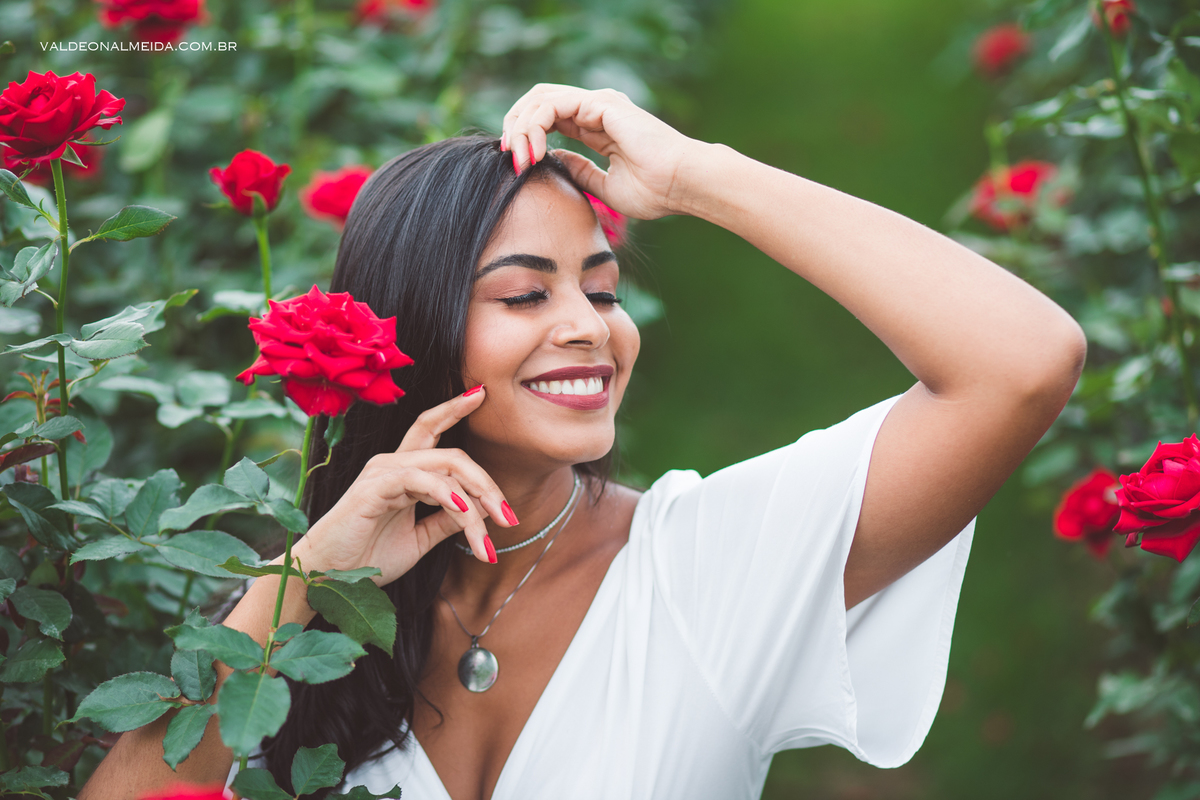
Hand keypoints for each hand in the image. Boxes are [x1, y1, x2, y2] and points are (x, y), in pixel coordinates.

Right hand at [293, 386, 511, 583]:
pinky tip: (462, 512)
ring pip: (444, 469)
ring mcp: (383, 472)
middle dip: (487, 484)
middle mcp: (393, 464)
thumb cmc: (368, 557)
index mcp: (403, 471)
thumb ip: (445, 521)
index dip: (455, 409)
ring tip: (488, 536)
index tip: (482, 393)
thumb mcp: (419, 538)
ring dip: (474, 504)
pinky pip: (420, 481)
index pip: (432, 430)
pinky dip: (446, 494)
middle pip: (453, 455)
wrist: (328, 578)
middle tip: (509, 517)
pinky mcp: (373, 488)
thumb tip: (477, 511)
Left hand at [501, 83, 703, 219]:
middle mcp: (595, 108)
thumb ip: (580, 170)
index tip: (517, 165)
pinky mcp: (600, 104)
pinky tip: (534, 152)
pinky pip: (552, 104)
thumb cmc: (656, 191)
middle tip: (510, 158)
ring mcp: (598, 102)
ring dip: (521, 127)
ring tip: (519, 158)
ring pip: (540, 98)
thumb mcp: (605, 186)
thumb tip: (554, 160)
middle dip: (516, 127)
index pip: (548, 116)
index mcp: (597, 124)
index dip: (526, 136)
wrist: (681, 185)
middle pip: (538, 101)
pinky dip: (535, 126)